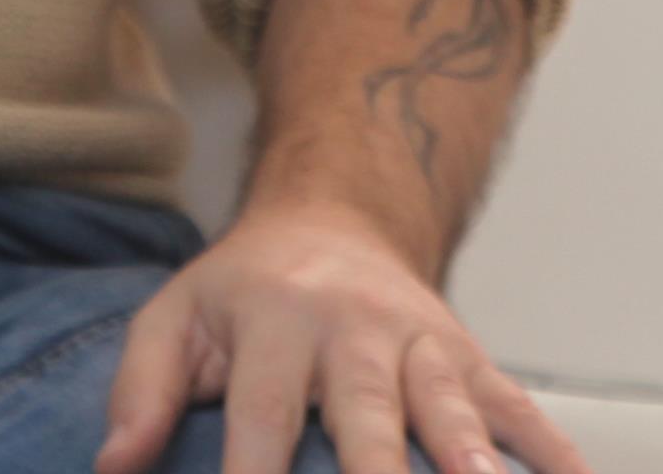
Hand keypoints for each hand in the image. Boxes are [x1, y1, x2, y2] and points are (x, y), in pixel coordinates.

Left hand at [94, 201, 588, 473]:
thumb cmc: (241, 292)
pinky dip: (550, 447)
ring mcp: (419, 341)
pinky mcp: (465, 354)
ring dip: (472, 461)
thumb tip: (112, 467)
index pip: (261, 418)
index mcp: (272, 323)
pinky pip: (513, 403)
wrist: (331, 213)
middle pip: (367, 416)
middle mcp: (352, 329)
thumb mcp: (174, 319)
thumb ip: (140, 392)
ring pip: (450, 407)